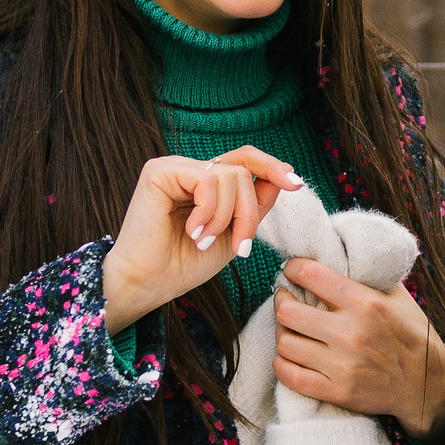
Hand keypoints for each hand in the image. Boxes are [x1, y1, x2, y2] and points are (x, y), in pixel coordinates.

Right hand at [101, 146, 303, 333]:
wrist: (149, 284)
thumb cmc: (183, 264)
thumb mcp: (232, 235)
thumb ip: (254, 206)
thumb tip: (285, 177)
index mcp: (206, 183)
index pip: (246, 160)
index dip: (273, 167)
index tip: (296, 184)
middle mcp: (191, 170)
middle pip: (244, 171)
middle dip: (250, 213)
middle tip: (240, 248)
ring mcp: (174, 167)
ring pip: (231, 176)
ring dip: (228, 218)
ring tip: (205, 241)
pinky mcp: (159, 171)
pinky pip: (207, 180)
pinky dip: (209, 212)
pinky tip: (193, 232)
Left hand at [274, 259, 444, 444]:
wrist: (429, 385)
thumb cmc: (412, 335)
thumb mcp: (398, 297)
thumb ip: (367, 276)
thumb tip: (335, 253)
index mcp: (365, 303)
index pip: (309, 275)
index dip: (293, 268)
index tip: (292, 271)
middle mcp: (351, 333)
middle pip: (287, 311)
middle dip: (282, 300)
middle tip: (286, 299)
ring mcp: (342, 365)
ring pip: (284, 343)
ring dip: (282, 332)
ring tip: (290, 328)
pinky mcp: (337, 391)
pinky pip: (290, 375)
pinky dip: (282, 363)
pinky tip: (290, 355)